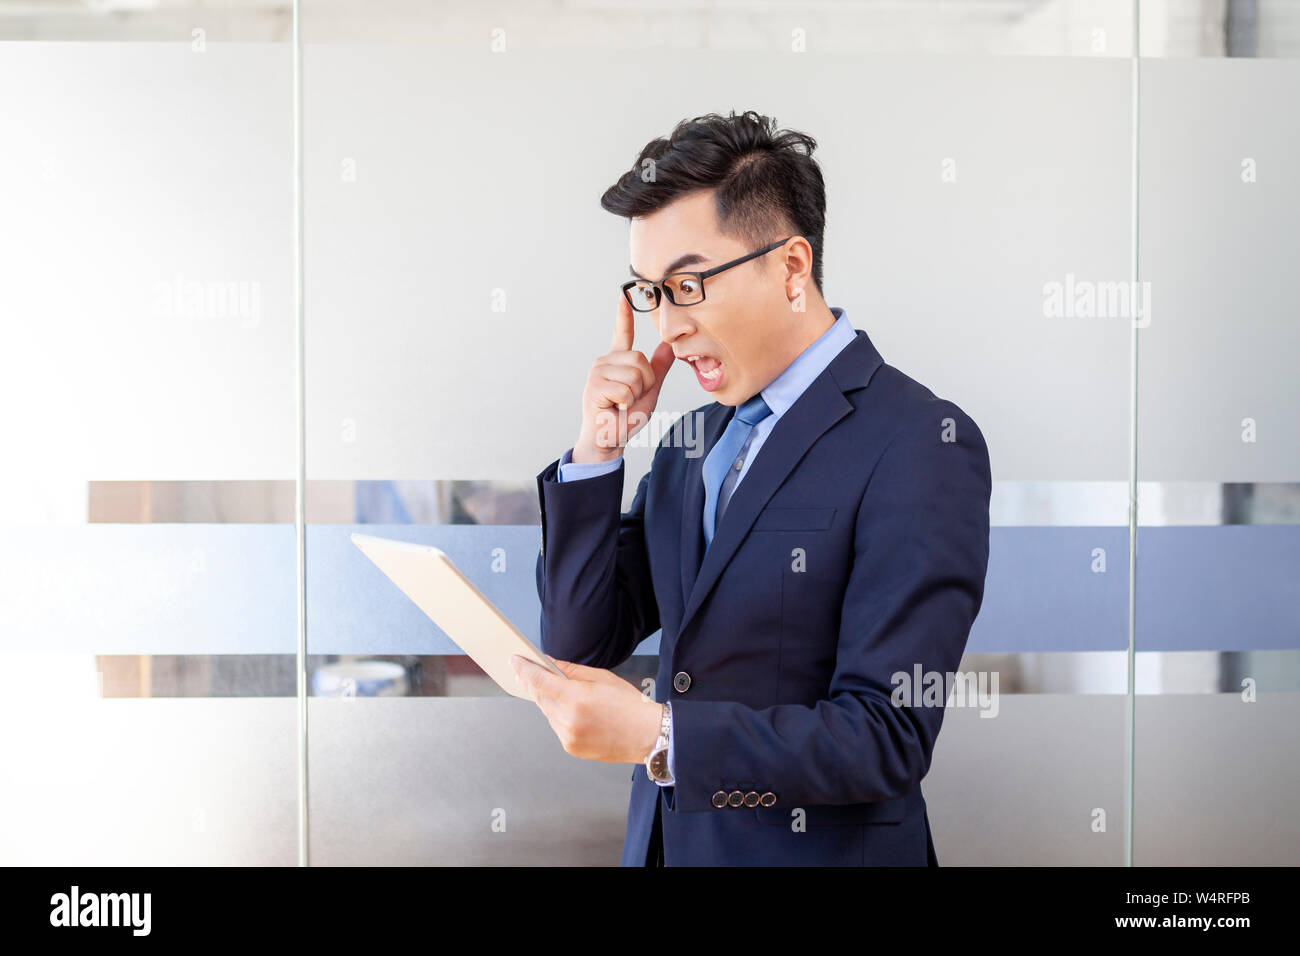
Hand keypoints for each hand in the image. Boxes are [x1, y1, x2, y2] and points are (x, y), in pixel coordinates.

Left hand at [510, 654, 663, 763]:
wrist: (647, 735)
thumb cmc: (629, 705)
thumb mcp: (601, 677)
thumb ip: (571, 670)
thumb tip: (549, 662)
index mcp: (576, 698)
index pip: (538, 680)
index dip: (524, 669)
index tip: (515, 661)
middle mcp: (568, 719)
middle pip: (539, 696)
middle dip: (533, 683)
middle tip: (528, 671)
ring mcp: (567, 736)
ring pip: (546, 712)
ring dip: (548, 700)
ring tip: (559, 691)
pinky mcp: (570, 747)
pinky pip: (556, 726)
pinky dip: (558, 716)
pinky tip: (572, 710)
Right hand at [572, 294, 674, 463]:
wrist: (609, 439)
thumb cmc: (626, 417)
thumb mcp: (649, 390)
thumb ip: (658, 368)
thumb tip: (670, 345)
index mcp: (617, 362)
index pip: (621, 334)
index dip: (624, 316)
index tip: (624, 295)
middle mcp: (605, 362)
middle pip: (640, 359)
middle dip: (645, 382)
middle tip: (631, 398)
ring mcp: (597, 372)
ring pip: (635, 374)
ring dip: (635, 395)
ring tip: (622, 404)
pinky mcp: (595, 386)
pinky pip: (626, 389)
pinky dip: (626, 404)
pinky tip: (614, 408)